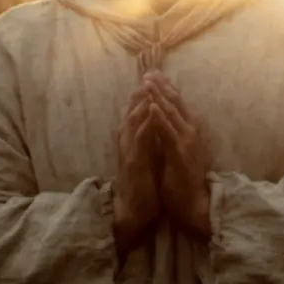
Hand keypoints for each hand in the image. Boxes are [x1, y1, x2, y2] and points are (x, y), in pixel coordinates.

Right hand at [112, 85, 159, 253]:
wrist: (134, 210)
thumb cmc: (142, 183)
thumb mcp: (147, 156)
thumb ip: (149, 139)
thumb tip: (156, 122)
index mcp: (133, 140)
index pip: (138, 113)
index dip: (144, 95)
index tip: (153, 76)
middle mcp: (128, 142)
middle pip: (133, 112)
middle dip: (141, 92)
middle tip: (150, 72)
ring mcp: (129, 151)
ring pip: (133, 121)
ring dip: (141, 103)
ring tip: (149, 85)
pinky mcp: (134, 162)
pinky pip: (140, 139)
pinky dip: (146, 123)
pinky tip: (152, 111)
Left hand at [143, 72, 212, 237]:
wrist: (192, 203)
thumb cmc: (182, 178)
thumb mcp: (176, 150)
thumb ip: (172, 133)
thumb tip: (164, 118)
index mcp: (189, 130)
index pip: (177, 104)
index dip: (166, 88)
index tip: (154, 74)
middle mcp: (191, 131)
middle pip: (175, 103)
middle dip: (162, 86)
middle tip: (150, 70)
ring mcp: (187, 141)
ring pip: (171, 112)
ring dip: (159, 95)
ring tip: (148, 81)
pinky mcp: (180, 152)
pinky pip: (168, 131)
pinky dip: (160, 117)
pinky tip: (153, 105)